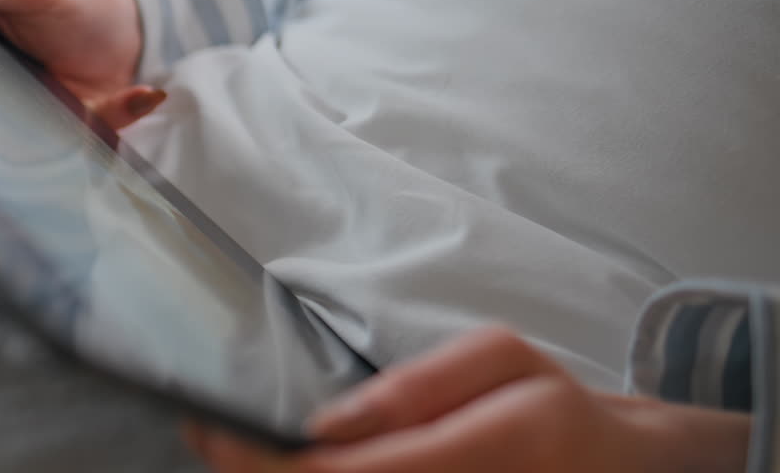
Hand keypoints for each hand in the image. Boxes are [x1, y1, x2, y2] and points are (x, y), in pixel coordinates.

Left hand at [185, 327, 750, 472]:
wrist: (617, 471)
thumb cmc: (556, 408)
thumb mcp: (503, 361)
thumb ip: (416, 389)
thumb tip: (325, 426)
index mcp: (476, 452)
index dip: (262, 463)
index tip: (206, 432)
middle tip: (205, 439)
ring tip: (235, 451)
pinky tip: (291, 468)